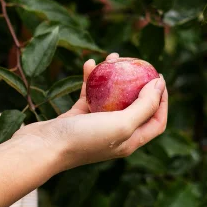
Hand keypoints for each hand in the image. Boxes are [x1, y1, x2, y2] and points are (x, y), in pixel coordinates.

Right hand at [0, 54, 166, 206]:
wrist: (43, 148)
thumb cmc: (84, 139)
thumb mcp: (122, 123)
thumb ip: (145, 106)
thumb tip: (159, 85)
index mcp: (130, 141)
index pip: (156, 121)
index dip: (162, 100)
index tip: (158, 77)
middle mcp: (115, 135)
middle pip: (135, 108)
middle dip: (139, 85)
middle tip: (138, 65)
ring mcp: (95, 127)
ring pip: (110, 98)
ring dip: (113, 78)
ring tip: (113, 57)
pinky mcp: (77, 118)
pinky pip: (88, 95)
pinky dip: (90, 81)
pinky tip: (89, 64)